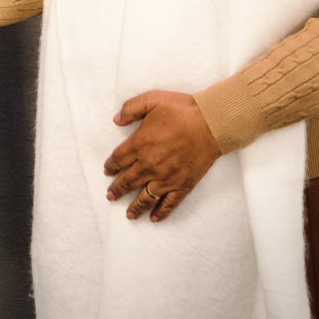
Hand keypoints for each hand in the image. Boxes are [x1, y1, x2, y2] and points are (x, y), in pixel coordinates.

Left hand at [103, 90, 220, 221]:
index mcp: (140, 144)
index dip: (111, 166)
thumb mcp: (152, 100)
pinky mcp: (182, 186)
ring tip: (128, 214)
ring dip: (134, 207)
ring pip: (144, 197)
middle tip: (110, 196)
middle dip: (117, 189)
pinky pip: (168, 204)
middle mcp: (149, 164)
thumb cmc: (182, 110)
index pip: (118, 159)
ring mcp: (165, 178)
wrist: (211, 124)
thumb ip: (131, 108)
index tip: (107, 171)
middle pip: (128, 181)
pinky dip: (160, 213)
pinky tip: (153, 218)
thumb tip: (116, 119)